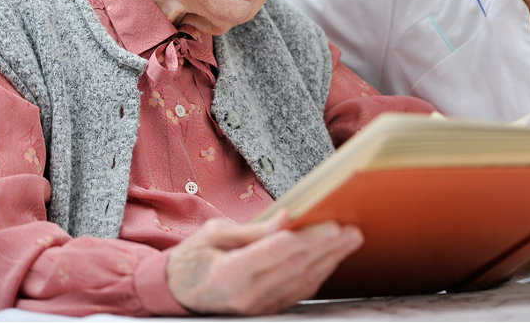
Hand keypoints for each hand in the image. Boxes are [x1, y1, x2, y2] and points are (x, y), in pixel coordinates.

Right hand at [166, 210, 362, 314]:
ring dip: (330, 260)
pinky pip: (298, 292)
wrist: (176, 293)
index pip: (278, 253)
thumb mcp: (214, 234)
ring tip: (351, 240)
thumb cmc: (193, 258)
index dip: (308, 239)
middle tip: (353, 230)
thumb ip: (254, 231)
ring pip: (303, 282)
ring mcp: (257, 308)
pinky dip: (318, 274)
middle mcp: (246, 296)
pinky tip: (332, 258)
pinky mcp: (265, 311)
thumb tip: (286, 218)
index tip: (333, 225)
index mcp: (229, 273)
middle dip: (329, 248)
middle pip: (297, 268)